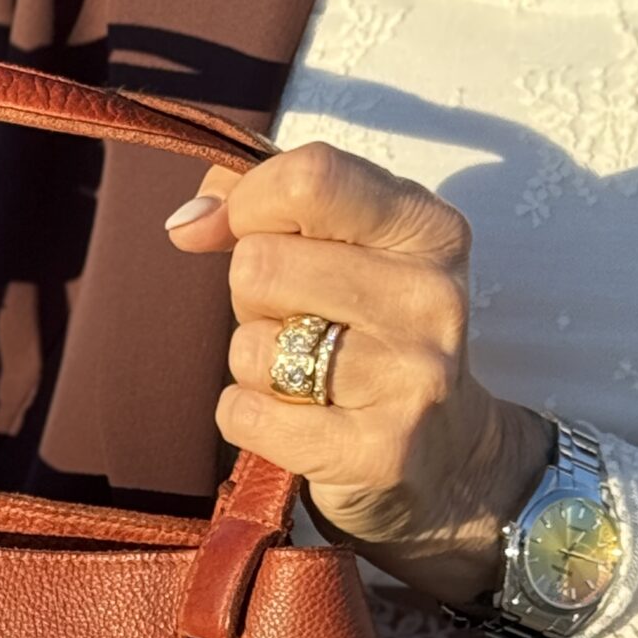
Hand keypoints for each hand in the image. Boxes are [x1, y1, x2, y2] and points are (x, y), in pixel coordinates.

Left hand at [166, 142, 552, 604]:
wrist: (450, 458)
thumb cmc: (372, 334)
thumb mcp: (344, 249)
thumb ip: (262, 205)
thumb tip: (188, 222)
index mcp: (425, 229)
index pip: (309, 179)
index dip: (250, 205)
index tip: (246, 232)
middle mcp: (429, 297)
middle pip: (260, 265)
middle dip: (249, 297)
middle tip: (292, 321)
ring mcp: (410, 377)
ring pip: (250, 346)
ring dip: (252, 364)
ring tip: (303, 374)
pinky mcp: (378, 451)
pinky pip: (246, 415)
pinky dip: (247, 417)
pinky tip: (293, 420)